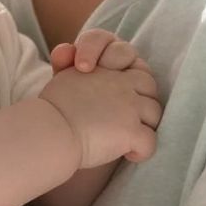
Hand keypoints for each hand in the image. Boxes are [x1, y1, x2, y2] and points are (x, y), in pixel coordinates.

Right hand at [40, 37, 161, 168]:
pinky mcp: (131, 131)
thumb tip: (68, 50)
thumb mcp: (61, 77)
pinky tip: (129, 155)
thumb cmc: (52, 108)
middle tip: (127, 117)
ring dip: (145, 126)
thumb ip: (70, 63)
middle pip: (150, 86)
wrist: (49, 131)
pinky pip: (150, 142)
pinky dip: (142, 151)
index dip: (128, 74)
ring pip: (155, 114)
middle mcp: (122, 83)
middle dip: (143, 101)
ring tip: (129, 136)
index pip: (131, 60)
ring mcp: (130, 107)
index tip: (115, 96)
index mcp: (106, 68)